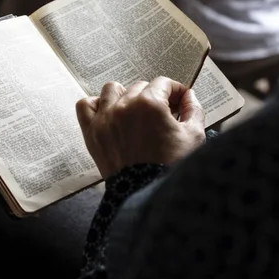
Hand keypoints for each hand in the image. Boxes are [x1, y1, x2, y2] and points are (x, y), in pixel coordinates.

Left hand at [76, 77, 205, 177]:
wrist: (147, 195)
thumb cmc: (171, 167)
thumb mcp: (194, 136)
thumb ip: (194, 109)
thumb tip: (188, 95)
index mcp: (150, 104)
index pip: (162, 83)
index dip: (174, 90)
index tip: (178, 100)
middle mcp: (124, 106)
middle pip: (140, 86)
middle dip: (154, 96)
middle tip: (161, 113)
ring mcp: (105, 118)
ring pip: (112, 89)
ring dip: (125, 95)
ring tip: (134, 111)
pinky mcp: (92, 132)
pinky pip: (85, 105)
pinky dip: (95, 105)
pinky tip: (108, 113)